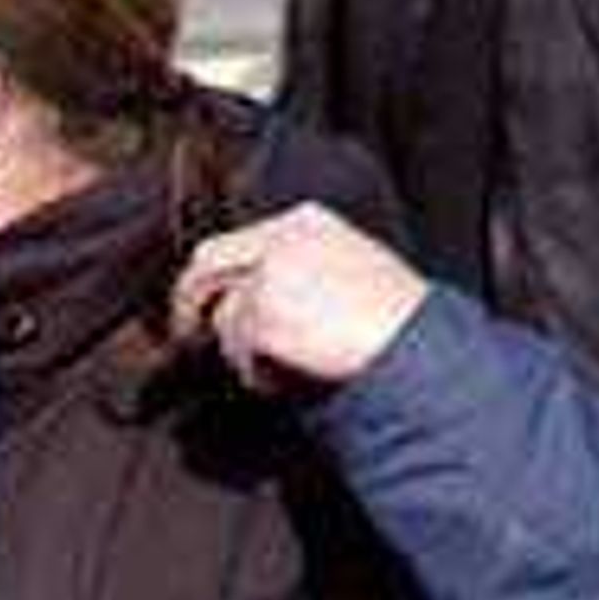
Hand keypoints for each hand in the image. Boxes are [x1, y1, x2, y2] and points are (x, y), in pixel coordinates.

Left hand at [172, 203, 430, 393]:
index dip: (217, 274)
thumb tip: (273, 302)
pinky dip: (259, 373)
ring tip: (283, 370)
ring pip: (225, 318)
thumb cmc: (400, 324)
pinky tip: (292, 377)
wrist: (414, 346)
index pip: (241, 239)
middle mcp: (281, 240)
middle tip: (184, 333)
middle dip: (189, 300)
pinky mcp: (262, 317)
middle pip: (209, 263)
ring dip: (244, 353)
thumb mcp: (355, 274)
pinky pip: (241, 354)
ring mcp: (268, 277)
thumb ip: (307, 273)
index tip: (206, 299)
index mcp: (307, 222)